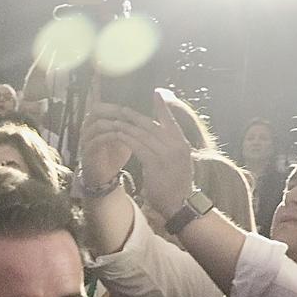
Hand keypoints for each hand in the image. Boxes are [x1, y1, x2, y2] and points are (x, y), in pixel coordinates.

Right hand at [78, 90, 135, 193]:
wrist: (104, 174)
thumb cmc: (115, 152)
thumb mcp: (125, 133)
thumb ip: (131, 120)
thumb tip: (149, 107)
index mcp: (96, 118)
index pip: (98, 100)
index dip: (102, 91)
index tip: (115, 88)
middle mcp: (88, 125)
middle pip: (96, 109)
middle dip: (113, 109)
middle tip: (127, 110)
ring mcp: (86, 138)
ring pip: (97, 124)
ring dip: (113, 122)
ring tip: (126, 123)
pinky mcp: (87, 150)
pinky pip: (97, 140)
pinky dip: (109, 137)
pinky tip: (120, 136)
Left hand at [87, 90, 194, 209]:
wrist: (180, 204)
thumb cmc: (176, 184)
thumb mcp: (179, 162)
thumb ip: (170, 147)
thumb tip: (160, 134)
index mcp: (182, 143)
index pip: (171, 120)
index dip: (163, 105)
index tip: (157, 91)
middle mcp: (176, 145)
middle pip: (152, 124)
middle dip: (135, 115)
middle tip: (122, 107)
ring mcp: (167, 154)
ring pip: (142, 134)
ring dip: (126, 126)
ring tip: (114, 119)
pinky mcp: (155, 163)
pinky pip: (138, 146)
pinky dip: (127, 139)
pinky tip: (117, 134)